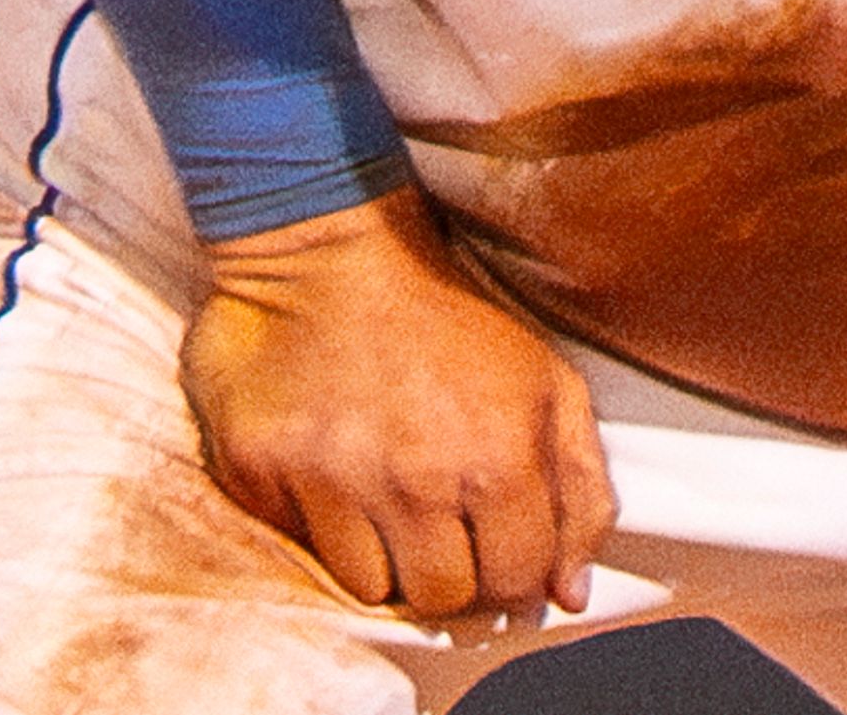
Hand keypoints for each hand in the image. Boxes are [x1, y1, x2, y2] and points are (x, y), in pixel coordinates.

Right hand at [183, 187, 613, 627]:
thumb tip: (570, 592)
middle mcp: (420, 481)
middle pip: (443, 597)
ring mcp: (340, 484)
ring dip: (385, 553)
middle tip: (439, 514)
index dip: (513, 569)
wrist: (330, 249)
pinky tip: (335, 470)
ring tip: (386, 486)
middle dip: (450, 567)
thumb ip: (578, 484)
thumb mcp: (544, 377)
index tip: (496, 540)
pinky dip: (324, 525)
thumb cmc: (448, 315)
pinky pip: (303, 549)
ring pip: (373, 588)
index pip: (518, 580)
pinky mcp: (268, 477)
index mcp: (500, 457)